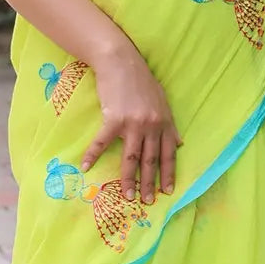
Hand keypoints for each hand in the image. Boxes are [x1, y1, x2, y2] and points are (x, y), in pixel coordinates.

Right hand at [81, 41, 181, 204]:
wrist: (121, 62)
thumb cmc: (141, 80)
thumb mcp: (162, 101)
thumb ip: (169, 124)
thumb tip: (178, 143)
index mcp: (164, 122)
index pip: (168, 154)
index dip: (168, 174)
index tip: (167, 191)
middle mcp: (151, 126)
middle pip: (151, 161)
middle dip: (149, 184)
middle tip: (147, 202)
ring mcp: (133, 124)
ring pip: (131, 158)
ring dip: (128, 180)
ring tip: (127, 196)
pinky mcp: (114, 119)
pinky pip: (102, 142)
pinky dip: (93, 155)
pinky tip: (86, 166)